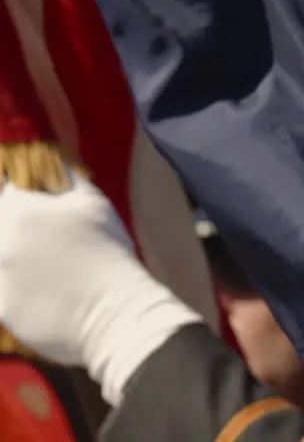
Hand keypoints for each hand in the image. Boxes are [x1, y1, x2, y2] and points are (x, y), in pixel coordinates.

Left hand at [0, 173, 201, 404]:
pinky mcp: (0, 309)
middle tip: (47, 245)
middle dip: (16, 229)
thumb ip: (64, 179)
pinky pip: (4, 290)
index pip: (6, 194)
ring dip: (17, 259)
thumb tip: (48, 166)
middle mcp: (0, 242)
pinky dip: (18, 289)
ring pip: (3, 259)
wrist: (116, 312)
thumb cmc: (111, 253)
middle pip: (2, 227)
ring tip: (50, 269)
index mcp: (18, 211)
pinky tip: (46, 293)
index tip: (36, 211)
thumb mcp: (94, 205)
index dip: (19, 200)